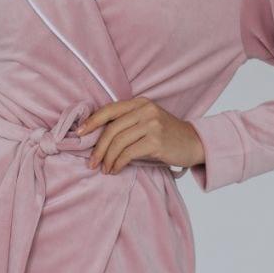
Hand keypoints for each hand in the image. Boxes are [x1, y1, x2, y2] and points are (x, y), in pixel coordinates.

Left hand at [75, 97, 204, 174]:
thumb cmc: (167, 135)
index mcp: (140, 103)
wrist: (195, 143)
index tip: (79, 134)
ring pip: (118, 142)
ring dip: (107, 159)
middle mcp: (145, 110)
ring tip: (105, 169)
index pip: (110, 109)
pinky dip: (118, 163)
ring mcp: (152, 125)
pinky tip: (116, 169)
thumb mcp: (148, 121)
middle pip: (111, 129)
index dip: (92, 121)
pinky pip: (128, 153)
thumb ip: (128, 122)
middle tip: (92, 163)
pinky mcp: (156, 141)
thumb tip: (98, 136)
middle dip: (98, 148)